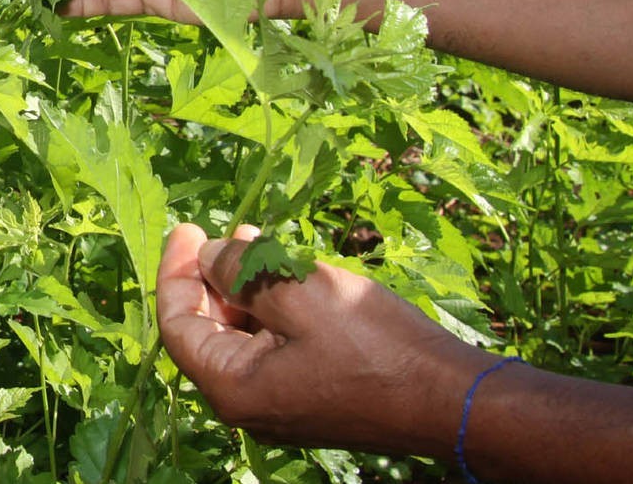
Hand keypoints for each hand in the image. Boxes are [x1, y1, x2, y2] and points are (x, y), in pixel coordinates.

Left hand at [155, 224, 494, 455]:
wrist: (455, 400)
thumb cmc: (376, 345)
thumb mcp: (300, 292)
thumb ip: (241, 271)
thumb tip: (208, 255)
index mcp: (232, 387)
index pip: (177, 324)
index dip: (177, 270)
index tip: (188, 228)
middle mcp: (248, 405)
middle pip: (207, 329)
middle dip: (213, 276)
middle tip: (228, 230)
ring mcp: (281, 405)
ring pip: (243, 335)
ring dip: (246, 287)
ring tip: (259, 242)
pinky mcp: (312, 397)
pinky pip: (274, 348)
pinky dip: (273, 310)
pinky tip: (290, 275)